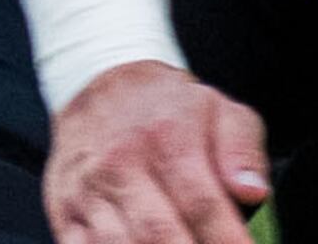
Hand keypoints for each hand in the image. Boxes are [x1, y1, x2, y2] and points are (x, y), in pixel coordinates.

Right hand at [41, 60, 267, 243]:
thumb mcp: (221, 111)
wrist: (100, 88)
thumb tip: (254, 192)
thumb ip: (241, 153)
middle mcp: (122, 166)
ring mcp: (88, 192)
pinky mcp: (64, 213)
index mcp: (169, 138)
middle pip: (157, 234)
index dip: (226, 239)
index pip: (201, 203)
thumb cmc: (169, 108)